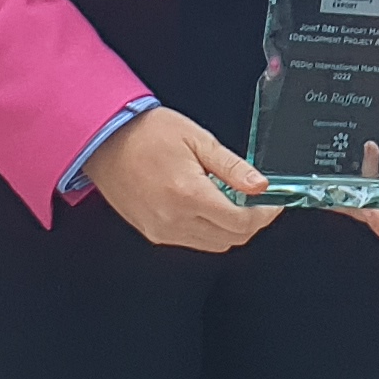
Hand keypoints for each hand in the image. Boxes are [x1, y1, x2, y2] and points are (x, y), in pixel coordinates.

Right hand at [84, 107, 275, 252]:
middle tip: (257, 199)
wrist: (104, 140)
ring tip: (229, 199)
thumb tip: (261, 185)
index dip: (265, 214)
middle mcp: (175, 219)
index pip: (242, 222)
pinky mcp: (152, 232)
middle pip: (231, 238)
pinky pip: (192, 241)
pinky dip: (208, 230)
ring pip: (213, 244)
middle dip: (251, 222)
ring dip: (230, 228)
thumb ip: (233, 167)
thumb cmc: (146, 133)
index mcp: (189, 195)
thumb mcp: (198, 140)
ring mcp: (162, 230)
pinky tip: (207, 205)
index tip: (274, 201)